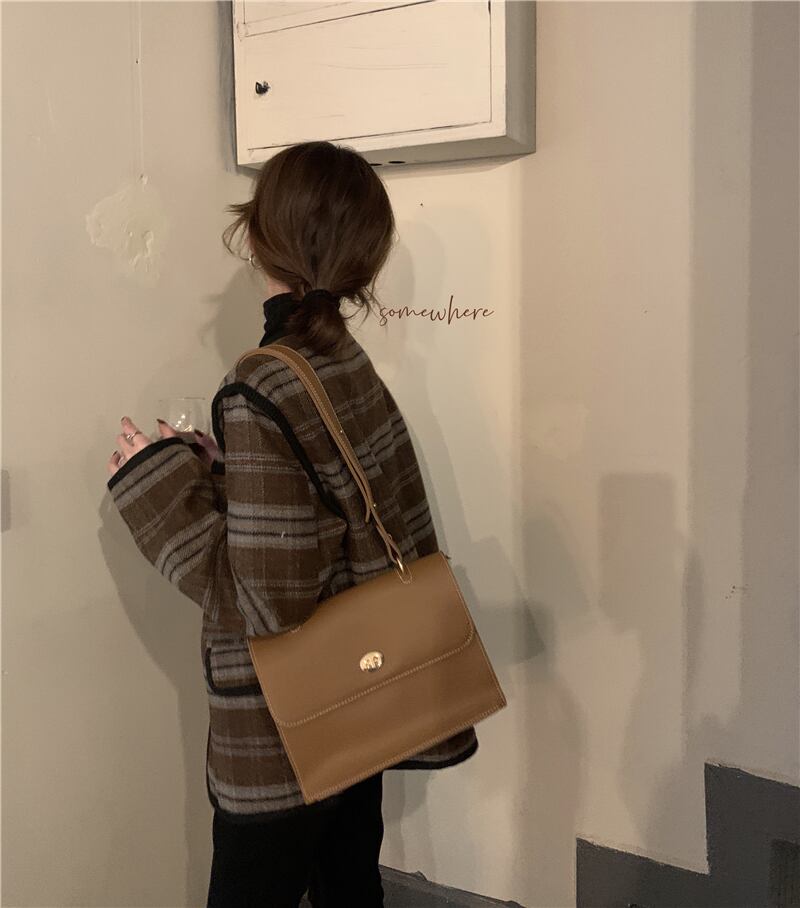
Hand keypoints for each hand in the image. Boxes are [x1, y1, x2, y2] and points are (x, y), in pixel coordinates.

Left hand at [108, 416, 222, 478]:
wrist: (173, 507)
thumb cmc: (182, 479)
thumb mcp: (184, 454)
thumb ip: (172, 437)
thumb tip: (161, 422)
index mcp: (148, 448)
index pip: (134, 432)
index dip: (129, 425)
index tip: (126, 420)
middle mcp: (133, 457)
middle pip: (124, 441)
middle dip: (124, 436)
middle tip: (125, 433)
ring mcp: (126, 472)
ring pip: (117, 455)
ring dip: (120, 449)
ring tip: (121, 448)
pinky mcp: (123, 485)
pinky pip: (113, 470)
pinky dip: (114, 463)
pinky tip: (117, 463)